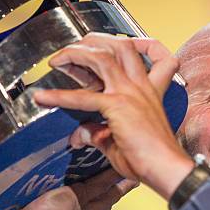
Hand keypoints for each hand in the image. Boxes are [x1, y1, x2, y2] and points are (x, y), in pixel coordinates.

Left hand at [33, 33, 193, 199]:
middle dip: (95, 41)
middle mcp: (141, 87)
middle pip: (121, 45)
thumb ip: (98, 134)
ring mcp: (130, 94)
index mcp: (149, 90)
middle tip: (75, 49)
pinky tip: (42, 98)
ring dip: (77, 53)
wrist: (167, 169)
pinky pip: (83, 97)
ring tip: (58, 60)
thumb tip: (78, 136)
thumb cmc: (153, 158)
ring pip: (103, 57)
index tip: (111, 46)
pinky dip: (59, 96)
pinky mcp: (118, 107)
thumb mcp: (122, 141)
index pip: (153, 53)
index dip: (137, 43)